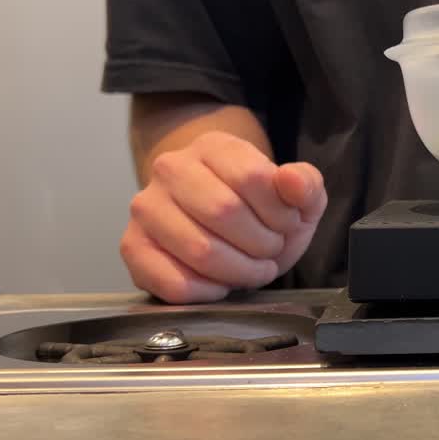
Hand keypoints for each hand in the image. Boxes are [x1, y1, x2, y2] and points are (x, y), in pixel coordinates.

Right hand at [120, 131, 326, 302]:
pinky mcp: (133, 246)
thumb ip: (305, 184)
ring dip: (239, 271)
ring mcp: (147, 207)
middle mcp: (171, 168)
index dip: (280, 213)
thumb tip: (291, 180)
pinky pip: (172, 281)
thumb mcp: (296, 196)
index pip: (252, 178)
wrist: (221, 226)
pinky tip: (221, 285)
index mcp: (214, 146)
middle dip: (261, 244)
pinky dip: (207, 292)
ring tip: (251, 268)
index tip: (287, 225)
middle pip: (223, 212)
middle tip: (269, 251)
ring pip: (199, 249)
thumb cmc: (259, 210)